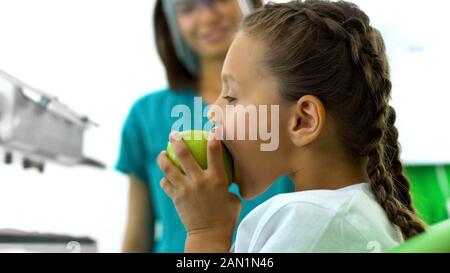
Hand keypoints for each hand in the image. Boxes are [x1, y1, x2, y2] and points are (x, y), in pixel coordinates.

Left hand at [157, 129, 240, 251]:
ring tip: (161, 153)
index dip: (213, 137)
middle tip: (173, 134)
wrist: (210, 235)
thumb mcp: (233, 198)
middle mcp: (200, 181)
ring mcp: (186, 189)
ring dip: (163, 158)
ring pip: (169, 168)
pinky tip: (165, 178)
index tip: (212, 128)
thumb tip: (230, 177)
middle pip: (184, 155)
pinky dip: (165, 180)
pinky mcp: (176, 198)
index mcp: (217, 179)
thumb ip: (228, 186)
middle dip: (177, 141)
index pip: (215, 152)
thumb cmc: (226, 217)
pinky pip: (166, 184)